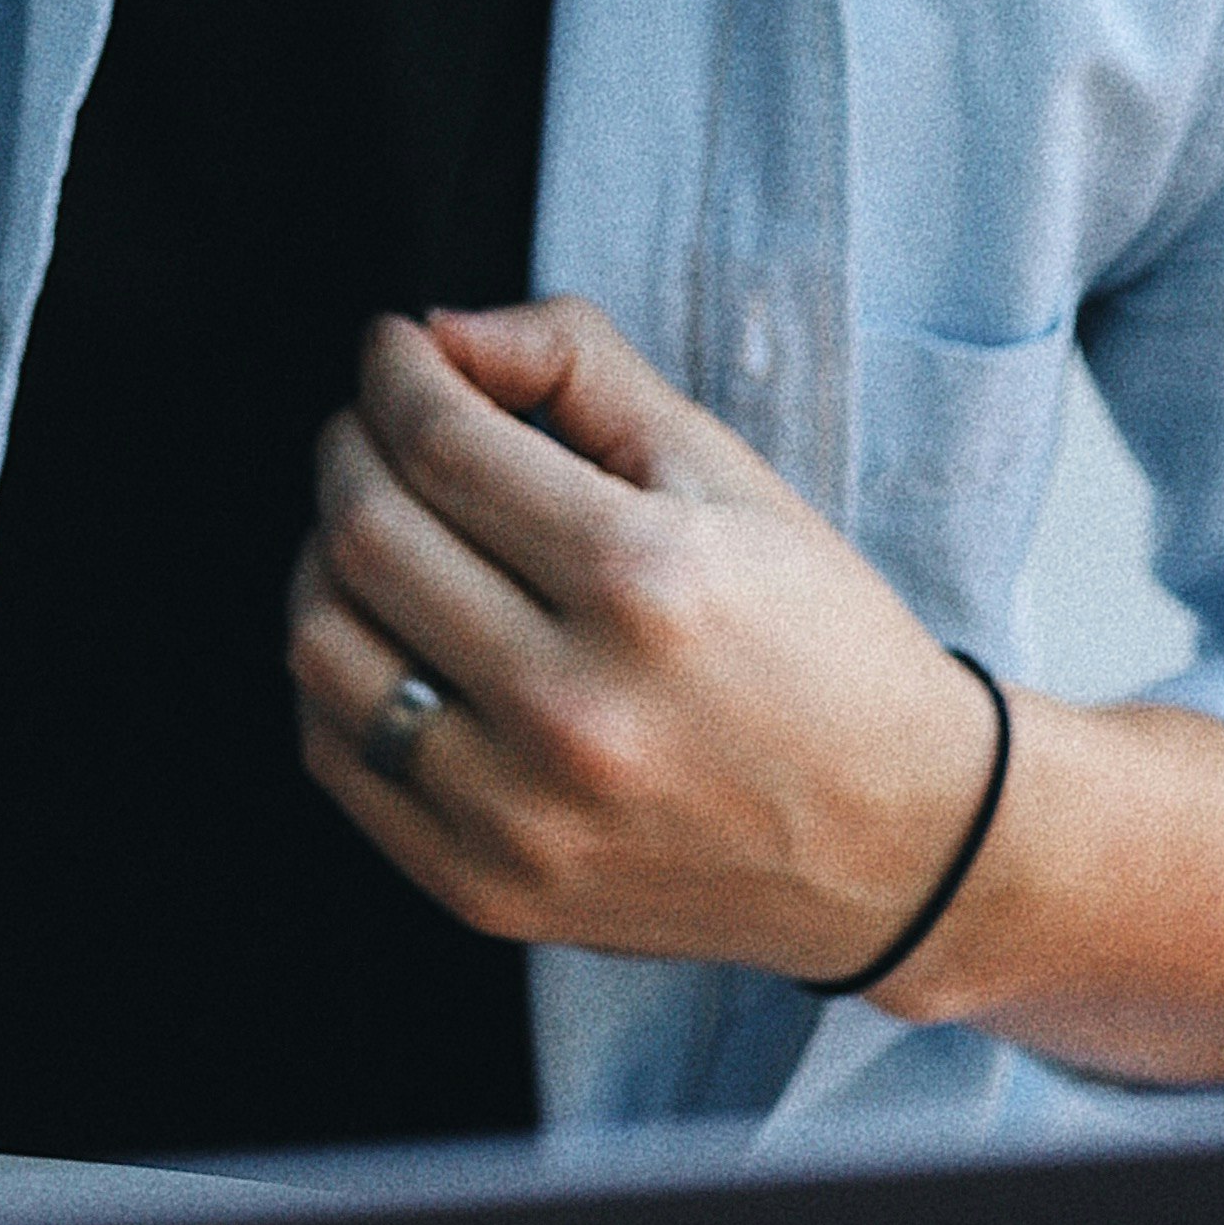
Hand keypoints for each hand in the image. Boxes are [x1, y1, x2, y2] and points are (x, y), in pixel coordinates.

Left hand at [283, 293, 1223, 1084]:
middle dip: (348, 447)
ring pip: (324, 646)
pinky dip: (331, 675)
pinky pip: (337, 759)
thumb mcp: (729, 472)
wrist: (901, 841)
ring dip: (322, 557)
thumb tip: (439, 334)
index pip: (442, 444)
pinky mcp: (489, 891)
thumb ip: (581, 369)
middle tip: (375, 421)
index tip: (391, 347)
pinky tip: (385, 632)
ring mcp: (520, 814)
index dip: (393, 373)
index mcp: (645, 582)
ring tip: (374, 523)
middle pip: (368, 536)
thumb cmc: (818, 641)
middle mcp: (572, 708)